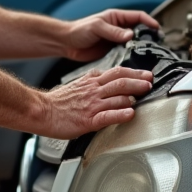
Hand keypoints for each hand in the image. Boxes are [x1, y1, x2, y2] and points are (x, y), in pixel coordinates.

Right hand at [37, 67, 152, 138]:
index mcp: (91, 81)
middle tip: (150, 82)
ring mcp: (92, 105)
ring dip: (133, 96)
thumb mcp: (77, 84)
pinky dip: (121, 114)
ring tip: (144, 96)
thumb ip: (93, 81)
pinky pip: (108, 116)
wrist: (41, 111)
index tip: (146, 74)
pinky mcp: (88, 120)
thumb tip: (108, 79)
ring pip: (117, 97)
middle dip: (139, 81)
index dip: (134, 72)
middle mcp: (93, 90)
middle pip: (121, 81)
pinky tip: (130, 114)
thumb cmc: (58, 102)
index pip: (117, 72)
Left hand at [61, 9, 159, 62]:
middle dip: (149, 36)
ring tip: (149, 54)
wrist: (66, 43)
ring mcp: (116, 41)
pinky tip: (136, 62)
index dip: (149, 21)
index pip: (138, 16)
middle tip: (157, 44)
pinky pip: (126, 53)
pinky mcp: (113, 52)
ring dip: (141, 48)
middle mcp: (119, 28)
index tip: (157, 29)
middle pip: (140, 30)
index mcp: (116, 18)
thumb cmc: (79, 30)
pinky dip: (132, 57)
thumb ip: (113, 31)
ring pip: (134, 43)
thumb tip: (130, 34)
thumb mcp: (97, 27)